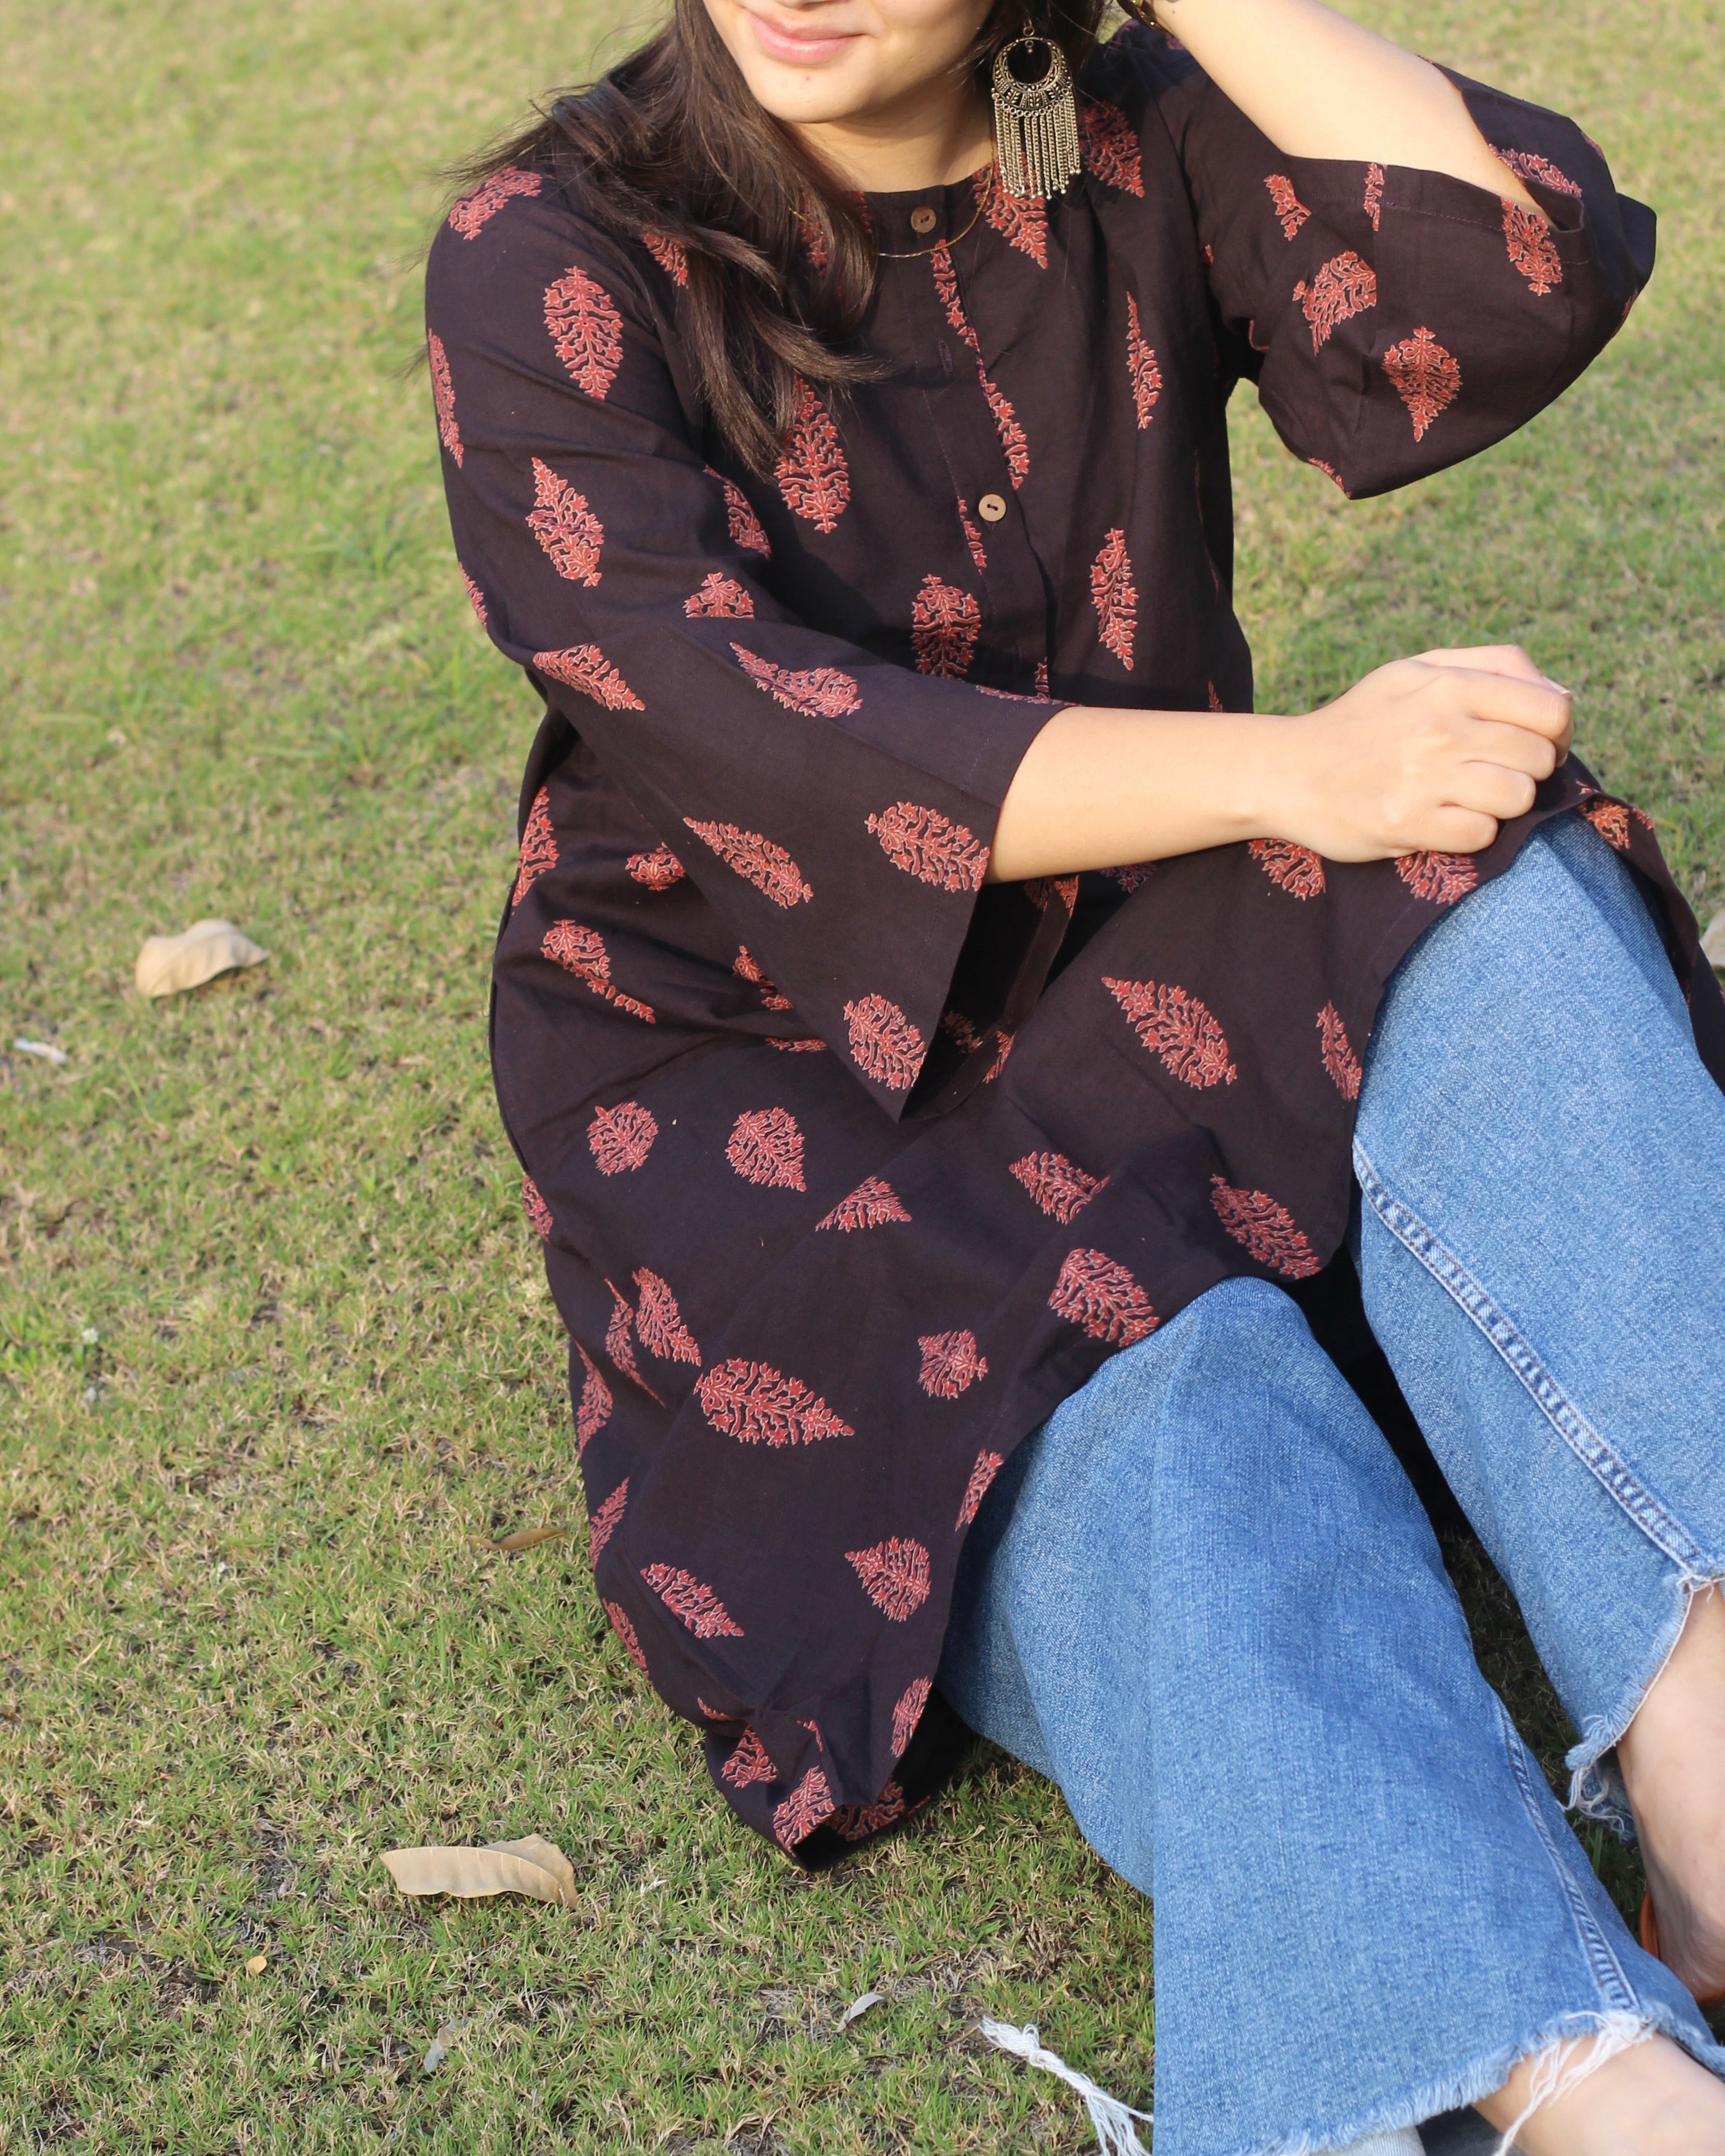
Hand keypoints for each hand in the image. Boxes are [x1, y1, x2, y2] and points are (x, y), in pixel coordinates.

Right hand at [1266, 645, 1573, 861]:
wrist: (1287, 771)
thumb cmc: (1363, 721)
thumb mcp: (1417, 671)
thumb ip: (1490, 667)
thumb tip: (1561, 698)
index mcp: (1448, 684)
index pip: (1553, 710)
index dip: (1557, 735)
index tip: (1532, 746)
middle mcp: (1440, 727)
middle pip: (1540, 759)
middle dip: (1527, 772)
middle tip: (1490, 775)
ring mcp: (1423, 777)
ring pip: (1518, 798)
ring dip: (1502, 806)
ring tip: (1467, 798)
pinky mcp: (1405, 822)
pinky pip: (1480, 834)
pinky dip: (1470, 833)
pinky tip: (1442, 821)